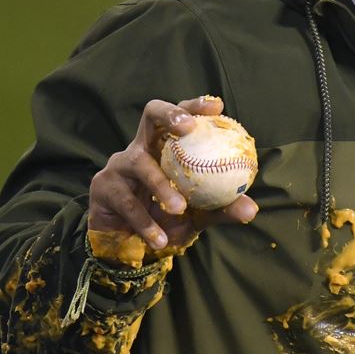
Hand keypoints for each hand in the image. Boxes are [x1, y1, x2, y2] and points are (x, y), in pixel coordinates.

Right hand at [88, 96, 257, 251]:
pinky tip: (159, 238)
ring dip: (161, 185)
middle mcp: (142, 147)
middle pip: (151, 114)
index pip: (180, 116)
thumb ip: (222, 208)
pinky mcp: (103, 188)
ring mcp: (119, 165)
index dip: (195, 106)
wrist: (130, 247)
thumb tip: (251, 208)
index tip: (217, 107)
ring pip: (140, 164)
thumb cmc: (166, 219)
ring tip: (179, 208)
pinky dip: (145, 222)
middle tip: (187, 129)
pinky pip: (127, 203)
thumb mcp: (198, 214)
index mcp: (165, 147)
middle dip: (170, 115)